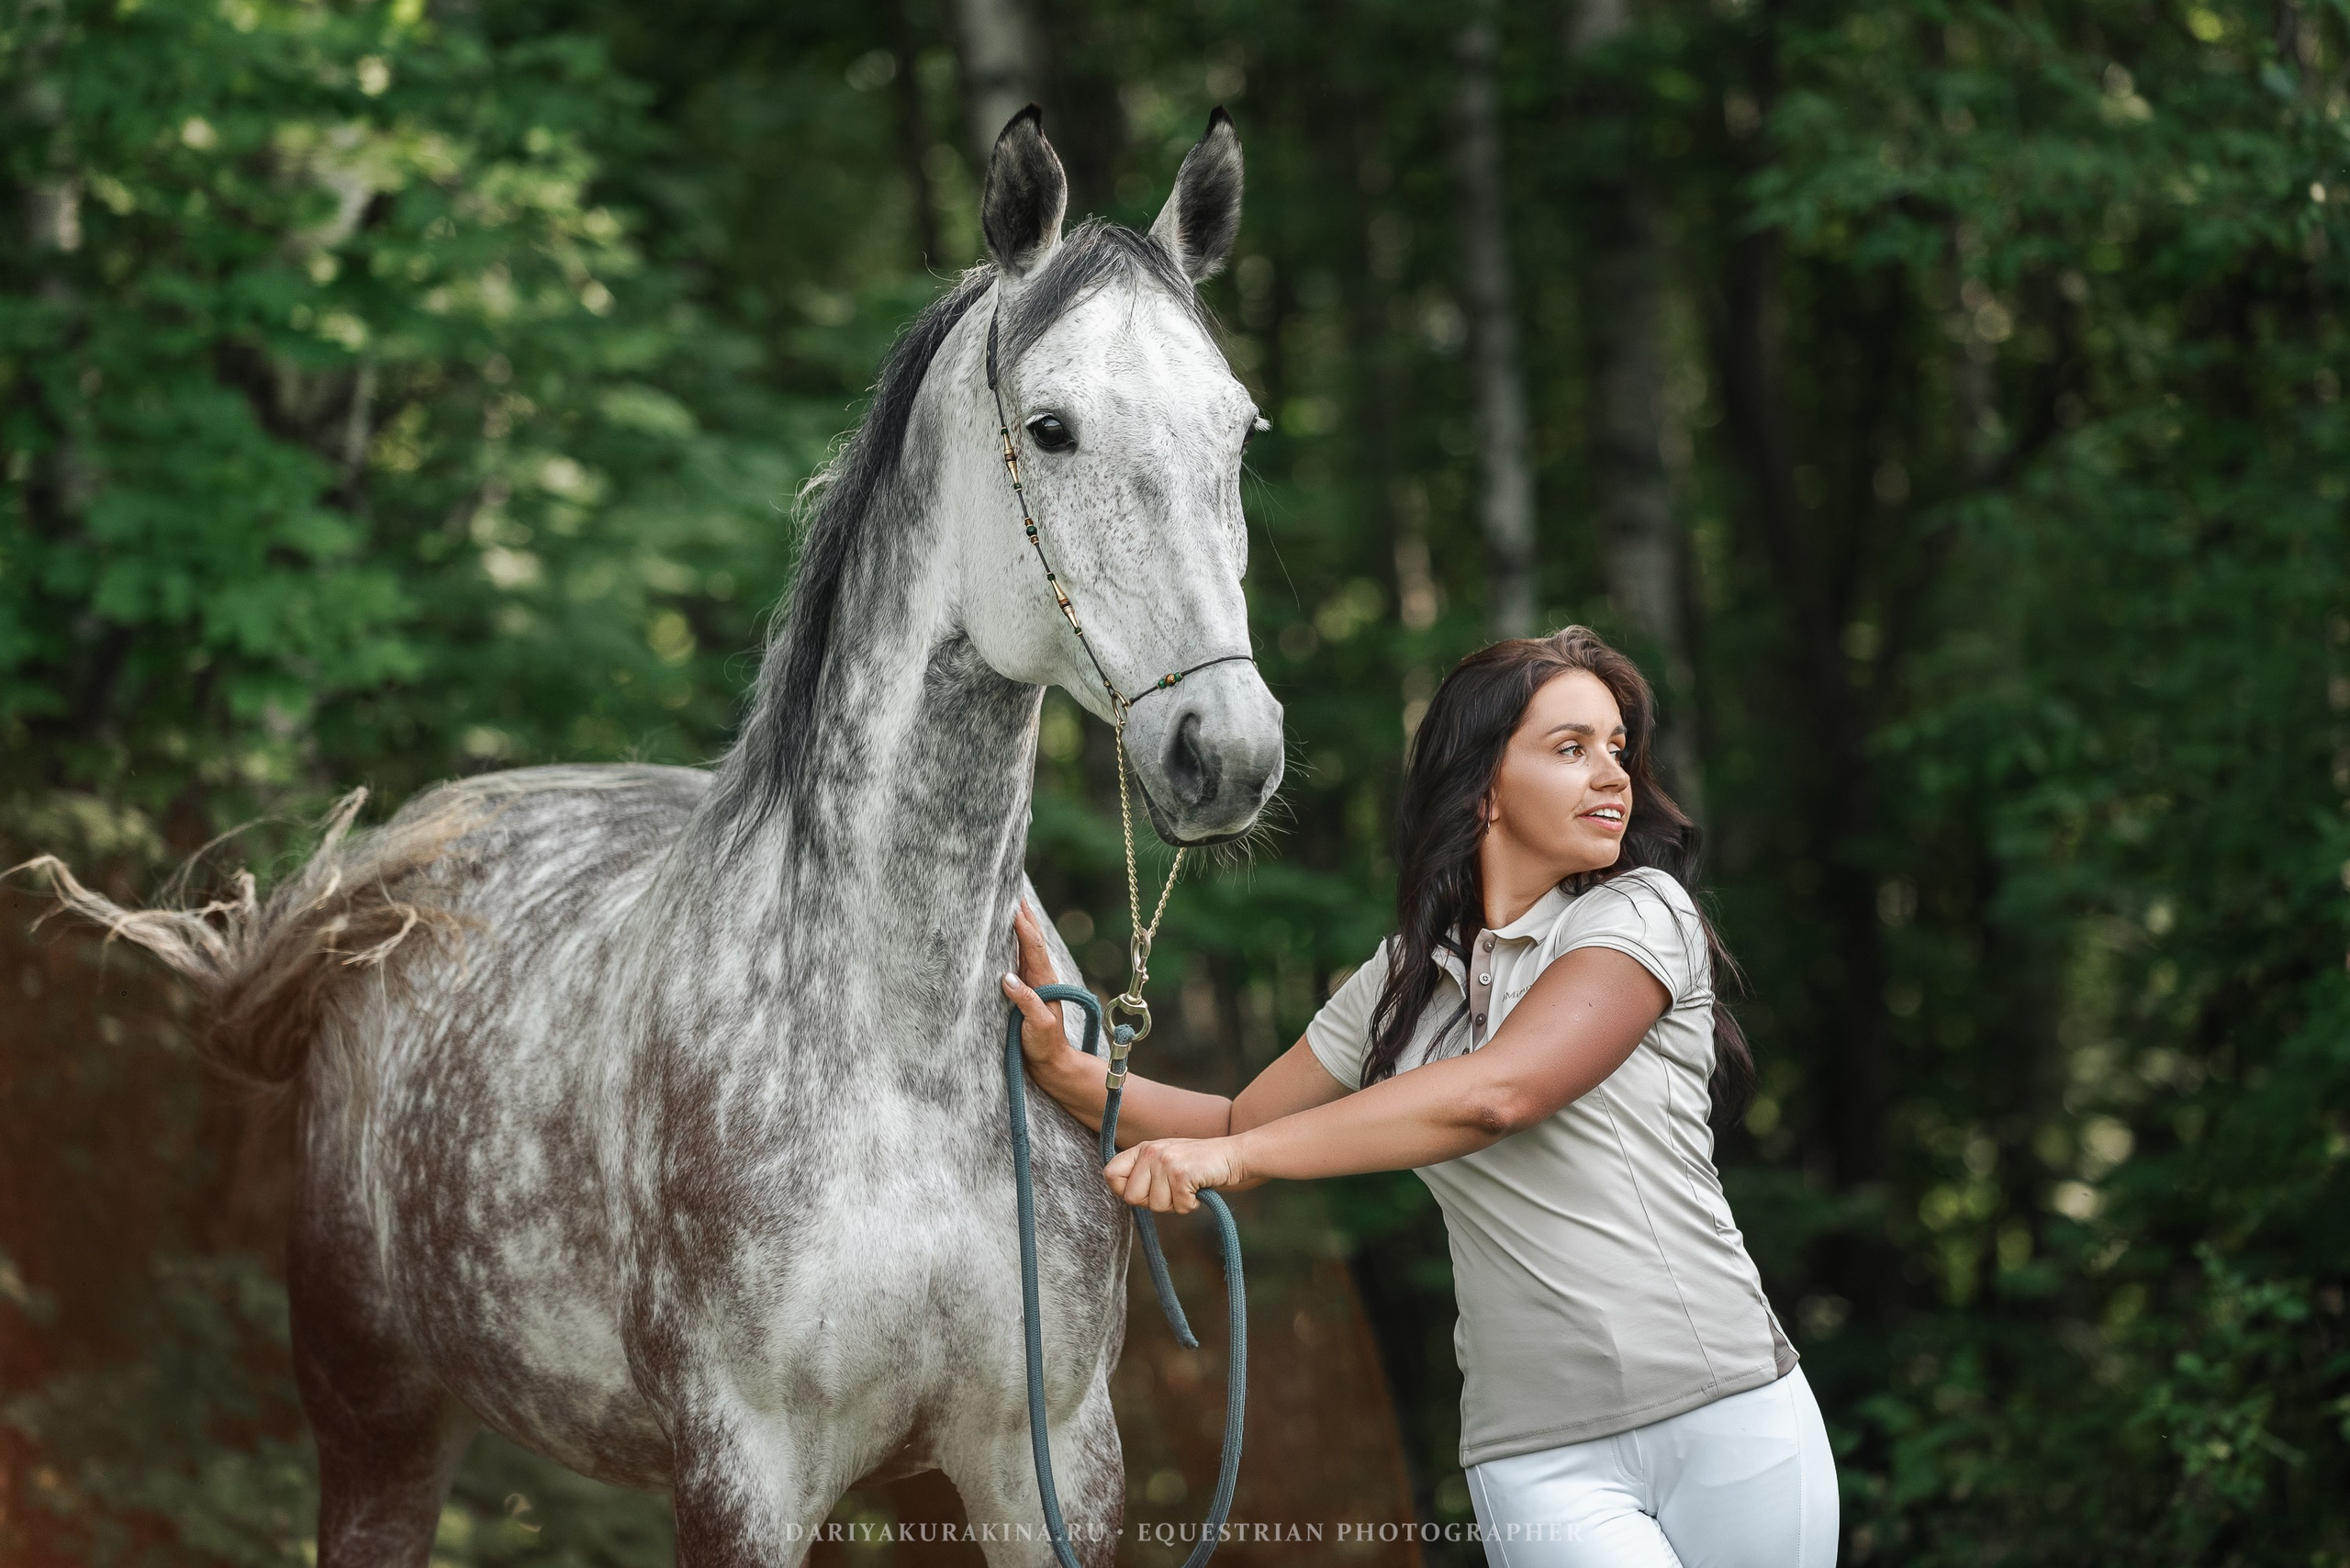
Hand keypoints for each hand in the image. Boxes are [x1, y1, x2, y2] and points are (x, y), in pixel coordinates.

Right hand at [1001, 899, 1087, 1085]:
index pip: (1032, 944)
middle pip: (1030, 937)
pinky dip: (1010, 942)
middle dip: (1022, 912)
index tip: (1012, 901)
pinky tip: (1001, 936)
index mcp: (1043, 980)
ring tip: (1007, 901)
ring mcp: (1032, 981)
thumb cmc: (1045, 1046)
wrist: (1052, 1065)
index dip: (1022, 923)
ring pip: (1023, 945)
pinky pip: (1016, 959)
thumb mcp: (1037, 1026)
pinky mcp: (1024, 989)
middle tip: (1012, 886)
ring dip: (1017, 923)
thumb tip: (1007, 979)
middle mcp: (1038, 975)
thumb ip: (1026, 1003)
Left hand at [1102, 1136, 1247, 1213]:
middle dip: (1154, 1202)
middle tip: (1174, 1191)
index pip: (1110, 1174)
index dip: (1124, 1190)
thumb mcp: (1166, 1162)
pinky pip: (1178, 1207)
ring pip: (1155, 1206)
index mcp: (1143, 1149)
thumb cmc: (1200, 1165)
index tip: (1145, 1192)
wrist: (1233, 1155)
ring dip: (1175, 1204)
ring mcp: (1165, 1161)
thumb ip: (1144, 1173)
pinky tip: (1198, 1189)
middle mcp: (1150, 1152)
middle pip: (1131, 1197)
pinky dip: (1191, 1205)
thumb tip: (1124, 1194)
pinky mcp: (1181, 1173)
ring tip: (1188, 1187)